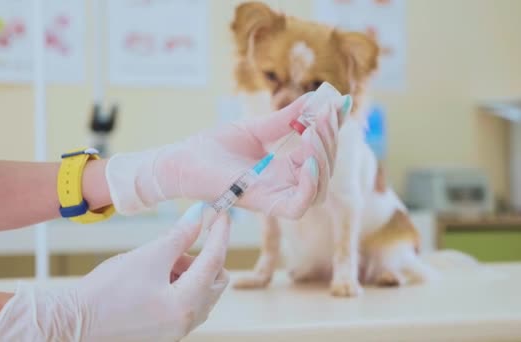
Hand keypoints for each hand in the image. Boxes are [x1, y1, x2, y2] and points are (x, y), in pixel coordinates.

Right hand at [0, 203, 230, 341]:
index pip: (215, 260)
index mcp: (187, 304)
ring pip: (202, 291)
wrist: (74, 320)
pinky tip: (156, 276)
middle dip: (204, 257)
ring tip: (160, 262)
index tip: (222, 214)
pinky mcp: (166, 329)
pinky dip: (180, 284)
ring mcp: (177, 328)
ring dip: (190, 271)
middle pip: (216, 280)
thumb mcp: (149, 255)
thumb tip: (199, 216)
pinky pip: (187, 302)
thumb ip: (180, 235)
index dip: (219, 233)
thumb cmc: (108, 289)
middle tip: (179, 245)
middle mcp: (188, 321)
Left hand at [107, 86, 351, 217]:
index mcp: (284, 169)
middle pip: (324, 172)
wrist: (183, 158)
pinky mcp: (261, 203)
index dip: (332, 131)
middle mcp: (284, 185)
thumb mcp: (258, 128)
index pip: (320, 155)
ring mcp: (274, 196)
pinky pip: (297, 206)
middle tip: (323, 116)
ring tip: (315, 133)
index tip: (336, 104)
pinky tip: (307, 160)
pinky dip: (309, 186)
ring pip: (318, 192)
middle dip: (329, 142)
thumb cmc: (214, 147)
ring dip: (323, 161)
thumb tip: (316, 98)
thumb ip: (287, 118)